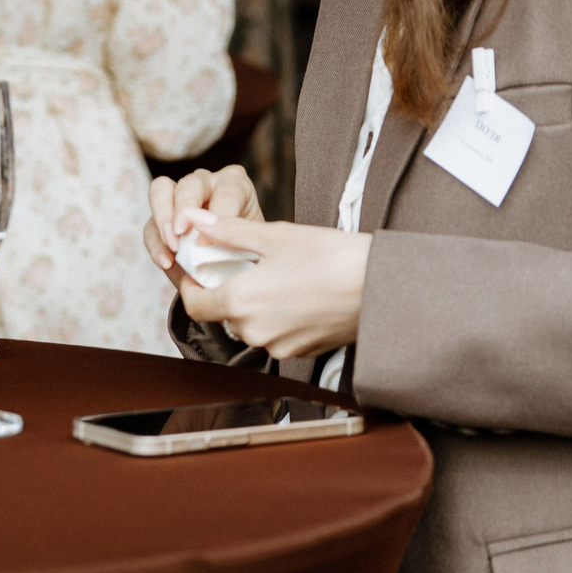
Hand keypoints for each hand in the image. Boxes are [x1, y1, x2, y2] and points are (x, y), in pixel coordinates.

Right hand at [143, 165, 263, 280]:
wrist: (233, 269)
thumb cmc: (248, 254)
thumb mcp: (250, 249)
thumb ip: (236, 245)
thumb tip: (213, 250)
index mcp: (236, 186)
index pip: (227, 192)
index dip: (219, 215)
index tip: (211, 241)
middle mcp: (207, 183)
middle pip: (191, 184)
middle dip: (184, 209)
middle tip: (182, 234)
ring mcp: (179, 195)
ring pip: (161, 190)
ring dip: (163, 218)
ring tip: (172, 246)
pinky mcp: (161, 214)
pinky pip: (150, 224)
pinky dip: (156, 244)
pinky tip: (166, 262)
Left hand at [168, 217, 370, 360]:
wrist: (381, 286)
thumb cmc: (330, 256)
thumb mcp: (275, 236)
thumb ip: (228, 232)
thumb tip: (194, 220)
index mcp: (242, 302)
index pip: (194, 305)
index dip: (190, 287)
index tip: (199, 270)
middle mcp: (256, 332)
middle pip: (223, 315)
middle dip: (227, 291)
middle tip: (242, 265)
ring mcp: (280, 346)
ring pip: (250, 326)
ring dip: (253, 305)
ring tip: (274, 276)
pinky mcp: (302, 352)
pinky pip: (275, 336)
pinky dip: (277, 317)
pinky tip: (296, 293)